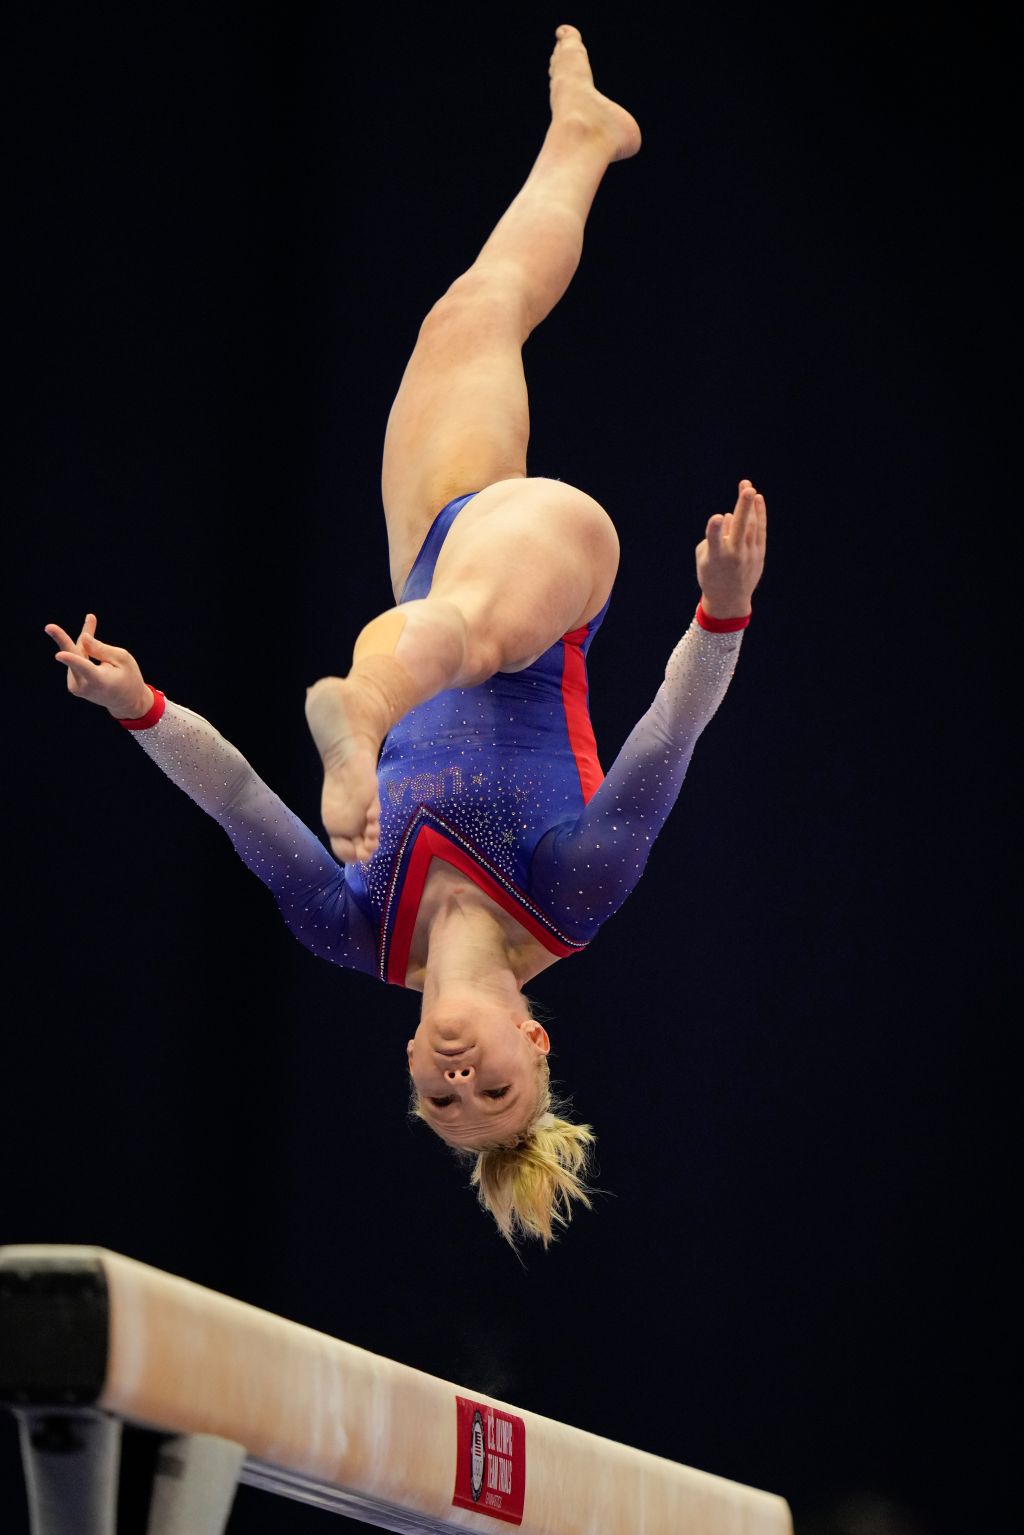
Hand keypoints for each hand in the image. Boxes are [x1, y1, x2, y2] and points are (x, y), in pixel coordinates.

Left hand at [45, 613, 152, 718]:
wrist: (126, 702)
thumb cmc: (128, 677)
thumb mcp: (122, 658)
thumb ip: (101, 648)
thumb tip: (82, 638)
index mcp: (100, 680)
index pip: (85, 668)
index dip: (72, 660)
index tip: (59, 655)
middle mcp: (84, 686)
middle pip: (72, 657)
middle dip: (61, 639)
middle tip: (48, 627)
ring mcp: (76, 687)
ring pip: (75, 655)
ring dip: (82, 640)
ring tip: (91, 622)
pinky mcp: (72, 685)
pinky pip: (74, 661)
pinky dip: (81, 650)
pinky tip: (87, 642)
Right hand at [695, 480, 767, 618]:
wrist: (728, 600)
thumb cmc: (711, 574)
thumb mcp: (704, 558)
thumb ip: (714, 537)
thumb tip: (731, 517)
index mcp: (715, 558)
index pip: (715, 541)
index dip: (716, 529)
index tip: (718, 517)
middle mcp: (733, 555)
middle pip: (740, 529)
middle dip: (743, 508)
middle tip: (747, 488)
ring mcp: (748, 555)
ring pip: (751, 526)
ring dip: (750, 505)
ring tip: (748, 487)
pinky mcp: (759, 554)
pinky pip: (760, 530)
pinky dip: (759, 514)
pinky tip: (758, 500)